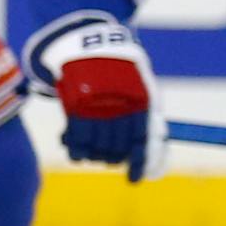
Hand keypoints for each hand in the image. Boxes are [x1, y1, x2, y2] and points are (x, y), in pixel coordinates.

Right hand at [40, 20, 166, 182]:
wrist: (91, 45)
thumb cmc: (120, 70)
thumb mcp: (140, 87)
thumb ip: (144, 118)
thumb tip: (150, 152)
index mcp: (139, 103)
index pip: (139, 143)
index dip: (136, 164)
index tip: (132, 180)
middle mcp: (118, 108)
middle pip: (115, 148)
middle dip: (112, 158)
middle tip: (109, 160)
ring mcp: (95, 108)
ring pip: (96, 147)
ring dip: (95, 156)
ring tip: (94, 155)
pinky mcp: (75, 106)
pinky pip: (77, 139)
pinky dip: (77, 152)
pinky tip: (78, 157)